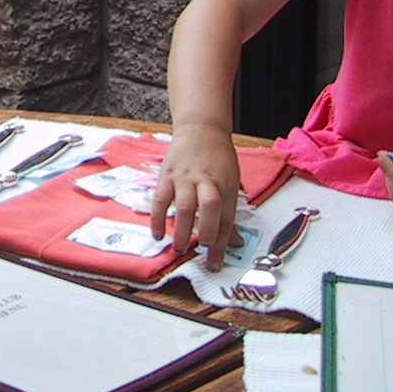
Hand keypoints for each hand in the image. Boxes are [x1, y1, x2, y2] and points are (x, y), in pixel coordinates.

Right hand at [151, 125, 240, 269]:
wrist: (201, 129)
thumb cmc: (219, 158)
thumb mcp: (232, 182)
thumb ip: (230, 212)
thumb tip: (235, 242)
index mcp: (227, 185)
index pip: (226, 218)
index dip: (222, 243)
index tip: (215, 263)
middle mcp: (206, 180)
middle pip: (209, 207)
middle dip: (205, 231)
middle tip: (200, 248)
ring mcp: (185, 177)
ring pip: (184, 205)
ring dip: (181, 230)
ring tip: (178, 248)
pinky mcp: (167, 174)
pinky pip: (160, 199)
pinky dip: (157, 218)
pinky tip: (157, 233)